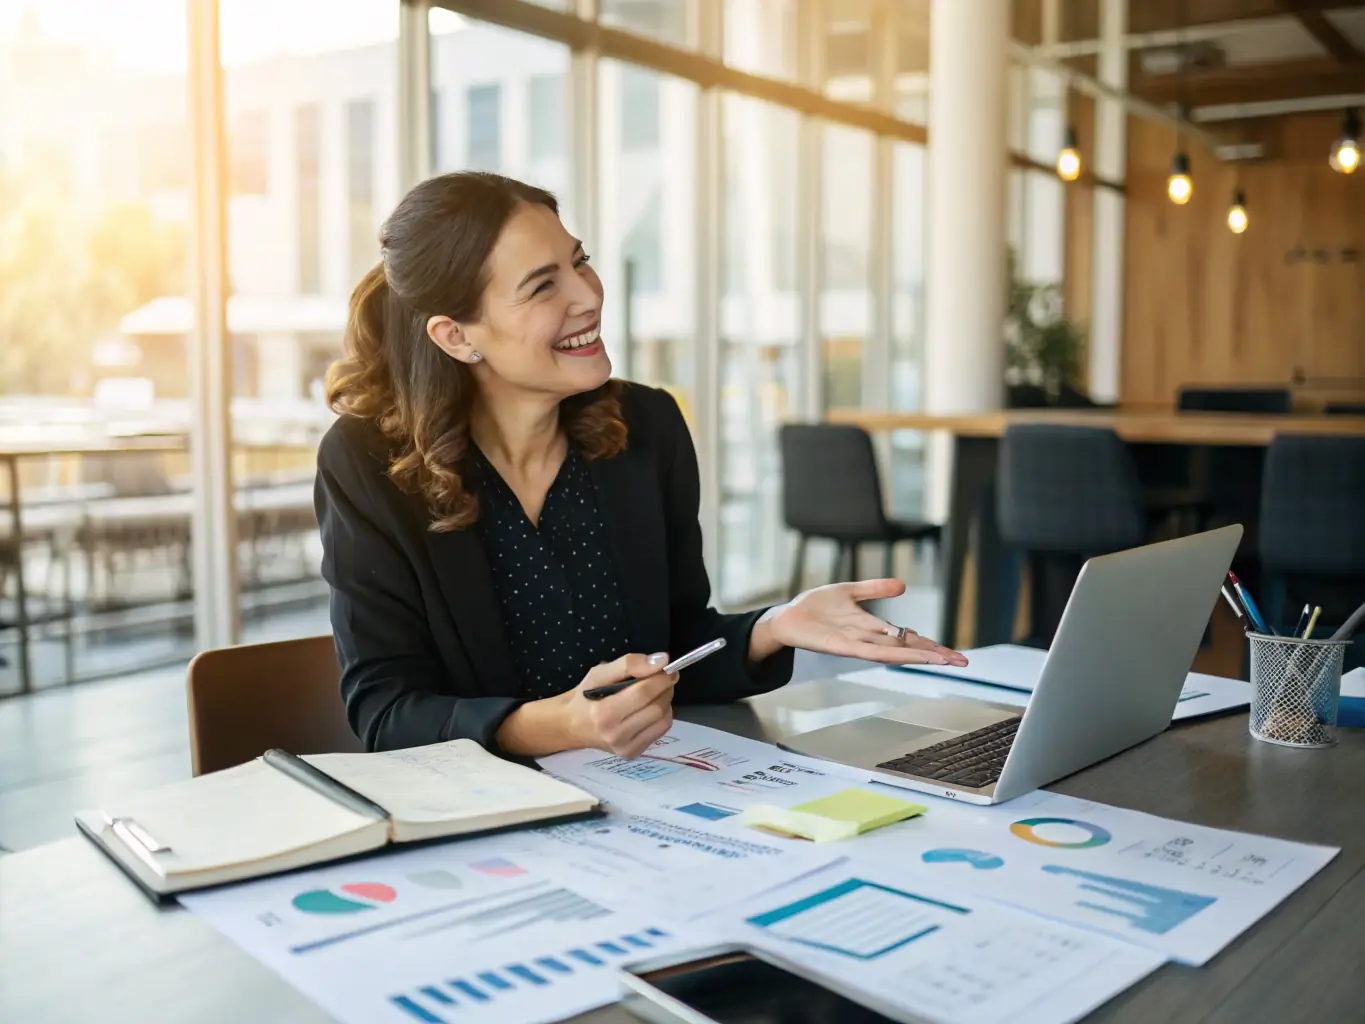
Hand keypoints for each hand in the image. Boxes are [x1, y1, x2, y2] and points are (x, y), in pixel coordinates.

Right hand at [496, 652, 677, 758]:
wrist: (570, 725)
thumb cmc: (584, 696)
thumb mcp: (599, 672)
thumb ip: (629, 664)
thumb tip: (661, 660)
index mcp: (604, 713)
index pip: (643, 692)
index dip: (661, 677)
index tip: (668, 667)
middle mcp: (616, 734)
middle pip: (657, 707)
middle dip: (665, 688)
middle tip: (662, 677)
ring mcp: (625, 747)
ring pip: (663, 720)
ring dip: (666, 701)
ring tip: (655, 692)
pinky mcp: (632, 753)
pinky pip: (660, 731)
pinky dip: (661, 716)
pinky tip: (649, 708)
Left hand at [751, 579, 967, 666]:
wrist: (787, 616)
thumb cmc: (815, 607)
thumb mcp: (850, 591)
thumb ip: (875, 588)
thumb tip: (903, 585)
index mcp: (873, 628)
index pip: (908, 638)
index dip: (931, 645)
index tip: (955, 653)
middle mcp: (869, 639)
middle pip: (908, 648)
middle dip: (935, 655)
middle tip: (962, 662)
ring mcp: (857, 645)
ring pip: (895, 652)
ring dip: (919, 656)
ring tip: (943, 660)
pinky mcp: (841, 646)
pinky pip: (870, 650)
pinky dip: (889, 652)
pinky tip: (905, 655)